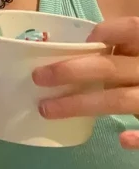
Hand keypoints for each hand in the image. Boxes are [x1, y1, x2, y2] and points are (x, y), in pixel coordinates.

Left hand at [34, 17, 138, 148]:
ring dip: (81, 105)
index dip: (110, 31)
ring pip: (119, 99)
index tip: (87, 39)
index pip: (133, 29)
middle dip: (71, 71)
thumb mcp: (138, 56)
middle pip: (111, 68)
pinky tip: (122, 139)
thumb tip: (77, 47)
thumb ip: (121, 51)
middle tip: (39, 77)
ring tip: (46, 109)